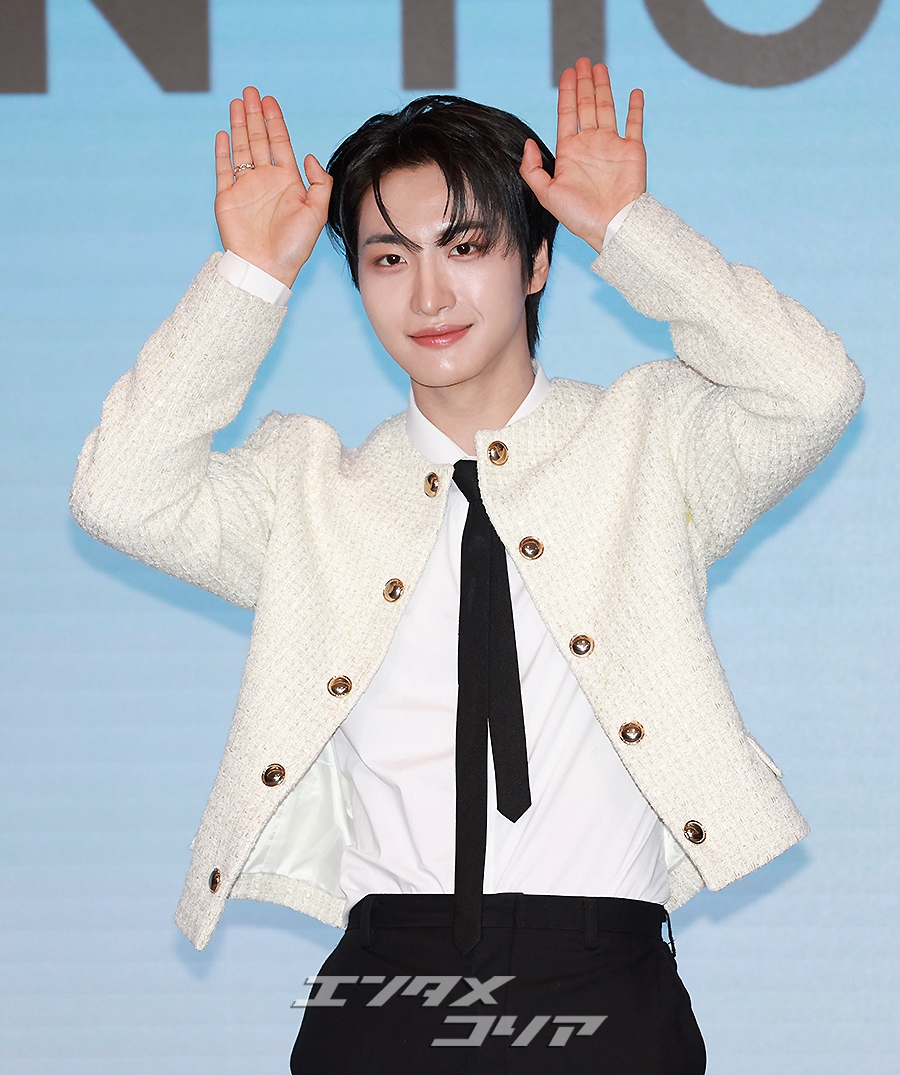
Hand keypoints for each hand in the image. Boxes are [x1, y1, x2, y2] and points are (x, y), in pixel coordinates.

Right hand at [214, 87, 332, 286]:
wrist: (266, 268)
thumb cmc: (294, 246)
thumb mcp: (318, 213)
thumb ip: (319, 183)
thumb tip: (310, 155)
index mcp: (287, 182)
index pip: (280, 143)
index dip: (275, 121)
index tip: (270, 101)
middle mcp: (266, 181)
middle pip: (259, 139)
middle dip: (255, 115)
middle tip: (251, 91)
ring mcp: (245, 188)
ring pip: (241, 148)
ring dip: (239, 125)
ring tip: (237, 102)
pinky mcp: (227, 197)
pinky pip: (223, 169)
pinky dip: (223, 151)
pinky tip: (224, 133)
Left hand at [520, 59, 645, 253]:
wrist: (612, 226)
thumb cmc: (579, 216)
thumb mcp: (546, 194)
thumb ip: (532, 170)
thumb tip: (527, 144)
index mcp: (570, 152)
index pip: (567, 115)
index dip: (566, 93)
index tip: (566, 73)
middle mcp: (590, 145)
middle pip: (586, 106)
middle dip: (583, 83)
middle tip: (581, 61)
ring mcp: (612, 146)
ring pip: (607, 108)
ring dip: (603, 87)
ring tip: (599, 67)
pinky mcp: (632, 150)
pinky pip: (635, 123)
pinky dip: (635, 107)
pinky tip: (633, 91)